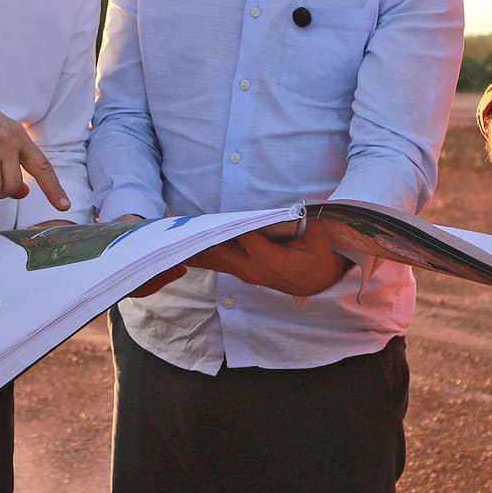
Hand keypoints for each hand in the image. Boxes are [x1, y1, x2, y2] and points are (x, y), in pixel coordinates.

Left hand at [188, 220, 351, 298]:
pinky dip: (203, 256)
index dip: (228, 228)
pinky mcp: (243, 272)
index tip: (209, 221)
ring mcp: (246, 272)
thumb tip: (284, 213)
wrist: (318, 279)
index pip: (245, 240)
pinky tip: (187, 252)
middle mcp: (254, 269)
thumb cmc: (318, 254)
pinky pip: (219, 264)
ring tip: (173, 243)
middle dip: (201, 242)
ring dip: (196, 252)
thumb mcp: (316, 236)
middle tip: (179, 231)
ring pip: (216, 261)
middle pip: (220, 253)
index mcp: (271, 259)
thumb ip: (301, 225)